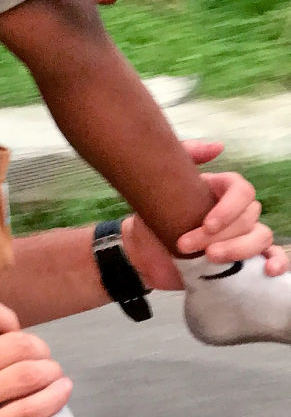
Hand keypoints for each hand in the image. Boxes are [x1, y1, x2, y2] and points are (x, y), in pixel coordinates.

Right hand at [0, 297, 70, 416]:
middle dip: (39, 350)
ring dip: (51, 372)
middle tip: (43, 361)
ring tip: (55, 376)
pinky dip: (53, 399)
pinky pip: (28, 410)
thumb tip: (13, 333)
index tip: (13, 337)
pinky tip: (62, 392)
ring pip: (26, 374)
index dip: (8, 320)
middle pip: (14, 343)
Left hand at [122, 140, 287, 288]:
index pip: (241, 191)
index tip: (206, 225)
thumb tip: (219, 147)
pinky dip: (276, 261)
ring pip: (261, 237)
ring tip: (210, 258)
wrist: (141, 250)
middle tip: (187, 245)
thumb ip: (185, 154)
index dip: (229, 208)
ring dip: (240, 249)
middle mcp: (235, 212)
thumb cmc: (151, 212)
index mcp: (220, 190)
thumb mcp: (158, 178)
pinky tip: (267, 269)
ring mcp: (241, 236)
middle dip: (221, 234)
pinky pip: (271, 257)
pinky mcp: (243, 260)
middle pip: (249, 217)